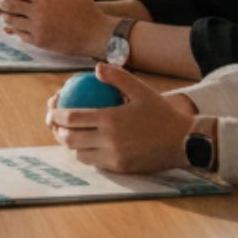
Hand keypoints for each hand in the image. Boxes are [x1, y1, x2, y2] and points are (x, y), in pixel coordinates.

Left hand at [0, 0, 113, 57]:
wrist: (96, 35)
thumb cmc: (85, 9)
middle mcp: (38, 14)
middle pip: (9, 5)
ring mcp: (37, 30)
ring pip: (12, 21)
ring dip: (5, 15)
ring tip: (2, 10)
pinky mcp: (40, 42)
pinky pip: (20, 34)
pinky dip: (15, 28)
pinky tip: (15, 25)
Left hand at [45, 64, 196, 173]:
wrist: (185, 142)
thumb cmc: (161, 113)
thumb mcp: (141, 90)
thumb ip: (117, 77)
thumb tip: (96, 69)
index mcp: (110, 119)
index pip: (72, 118)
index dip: (56, 115)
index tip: (52, 108)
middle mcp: (109, 140)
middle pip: (70, 138)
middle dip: (56, 130)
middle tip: (54, 122)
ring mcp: (114, 157)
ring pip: (80, 153)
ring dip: (70, 144)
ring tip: (67, 134)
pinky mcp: (121, 168)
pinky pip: (95, 162)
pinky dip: (86, 154)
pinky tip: (85, 145)